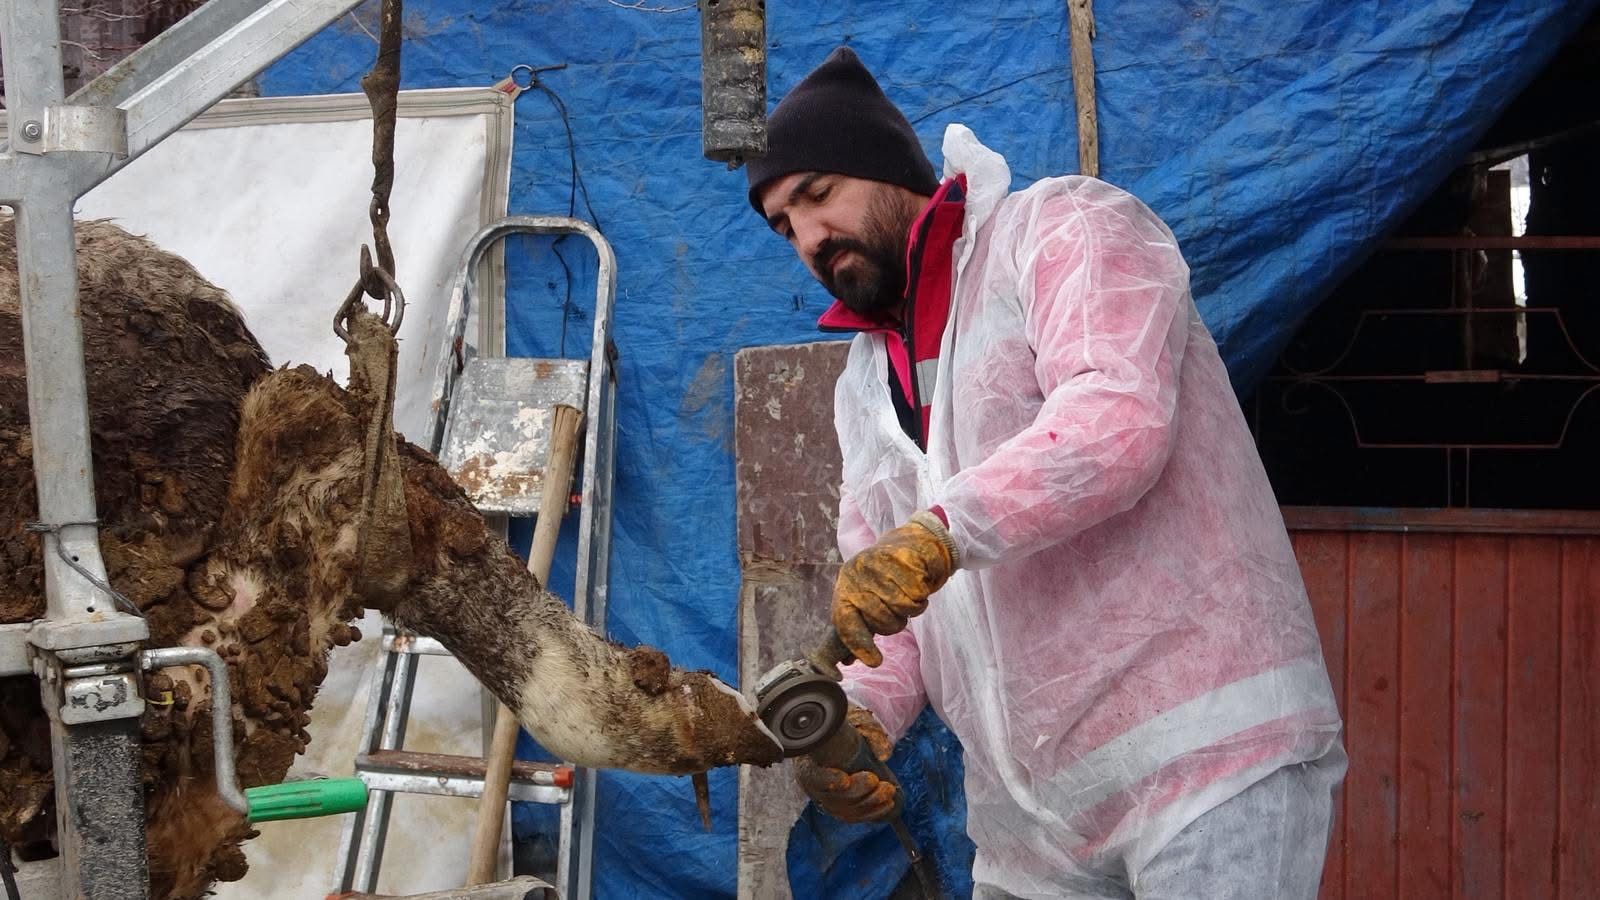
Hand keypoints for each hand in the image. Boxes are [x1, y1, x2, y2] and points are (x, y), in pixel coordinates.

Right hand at [793, 706, 897, 821]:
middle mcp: (813, 784)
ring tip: (888, 791)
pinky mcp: (840, 808)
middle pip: (831, 797)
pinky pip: (853, 816)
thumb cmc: (845, 729)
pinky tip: (888, 804)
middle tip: (875, 780)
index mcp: (809, 759)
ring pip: (844, 811)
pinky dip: (872, 812)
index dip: (828, 781)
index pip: (812, 774)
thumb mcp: (856, 721)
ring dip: (869, 803)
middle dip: (857, 791)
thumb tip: (885, 754)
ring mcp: (826, 799)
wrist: (839, 738)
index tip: (845, 780)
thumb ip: (871, 733)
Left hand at [833, 512, 955, 665]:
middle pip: (878, 618)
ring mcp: (881, 563)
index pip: (844, 619)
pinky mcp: (905, 558)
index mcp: (846, 583)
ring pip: (900, 608)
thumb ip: (857, 625)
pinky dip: (921, 598)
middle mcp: (859, 571)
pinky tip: (917, 585)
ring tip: (908, 597)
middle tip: (898, 613)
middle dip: (892, 623)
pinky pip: (917, 595)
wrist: (915, 543)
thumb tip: (846, 660)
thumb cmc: (889, 578)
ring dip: (910, 609)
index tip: (875, 662)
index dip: (858, 643)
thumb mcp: (867, 597)